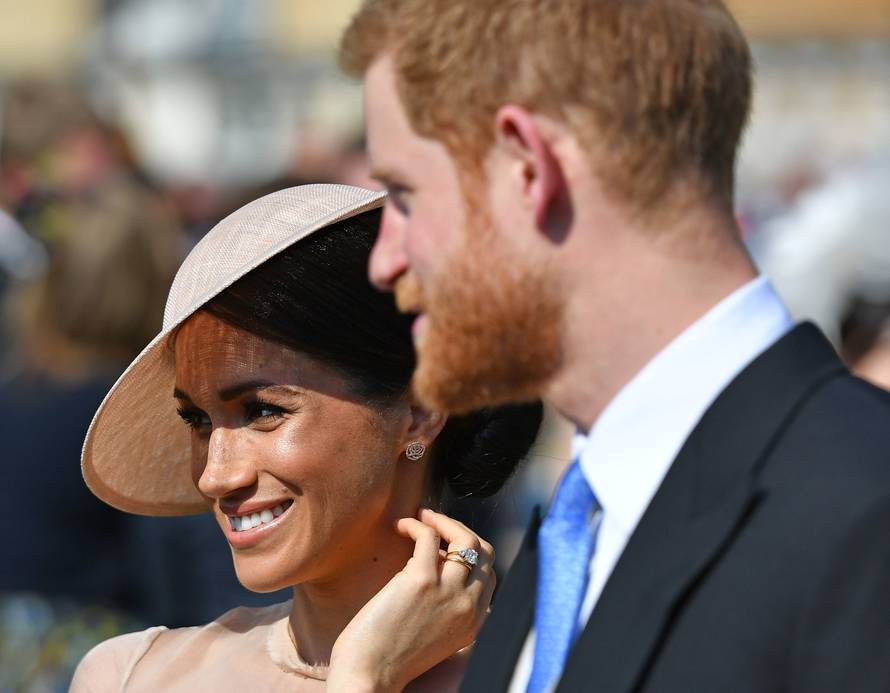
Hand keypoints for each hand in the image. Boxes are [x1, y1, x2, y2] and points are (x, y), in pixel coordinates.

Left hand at [327, 508, 495, 692]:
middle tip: (436, 523)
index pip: (489, 573)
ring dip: (442, 520)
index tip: (446, 545)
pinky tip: (400, 525)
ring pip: (465, 538)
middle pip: (484, 551)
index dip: (469, 553)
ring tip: (421, 517)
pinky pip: (428, 535)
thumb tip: (441, 566)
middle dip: (461, 530)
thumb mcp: (436, 637)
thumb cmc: (389, 658)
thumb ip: (448, 608)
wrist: (368, 677)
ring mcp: (448, 592)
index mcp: (474, 623)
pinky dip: (415, 523)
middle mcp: (467, 606)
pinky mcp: (421, 580)